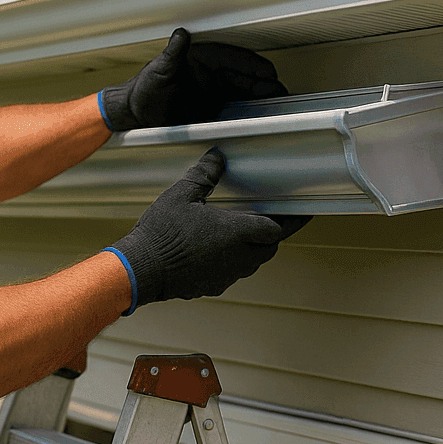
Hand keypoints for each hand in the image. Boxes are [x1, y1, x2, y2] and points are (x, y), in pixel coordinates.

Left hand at [101, 28, 287, 130]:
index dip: (253, 67)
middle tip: (281, 92)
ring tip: (280, 102)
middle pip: (246, 76)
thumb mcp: (158, 70)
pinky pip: (237, 105)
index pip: (235, 59)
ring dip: (262, 96)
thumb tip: (180, 34)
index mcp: (203, 58)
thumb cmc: (144, 88)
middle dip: (265, 83)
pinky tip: (264, 113)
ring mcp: (214, 89)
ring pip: (245, 90)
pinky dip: (251, 108)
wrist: (137, 112)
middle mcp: (212, 73)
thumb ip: (172, 53)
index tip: (268, 74)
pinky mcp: (213, 106)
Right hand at [110, 150, 308, 310]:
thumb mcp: (181, 195)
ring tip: (243, 233)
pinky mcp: (212, 286)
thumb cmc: (161, 234)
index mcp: (236, 232)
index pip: (276, 229)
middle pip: (269, 248)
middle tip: (270, 219)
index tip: (300, 213)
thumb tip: (217, 157)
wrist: (141, 270)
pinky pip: (233, 273)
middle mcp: (238, 257)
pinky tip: (217, 251)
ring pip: (253, 263)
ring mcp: (226, 275)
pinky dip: (234, 262)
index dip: (290, 220)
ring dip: (254, 249)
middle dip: (272, 234)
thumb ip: (204, 175)